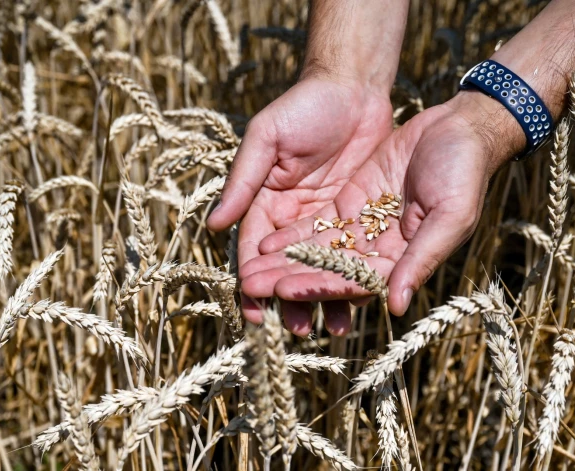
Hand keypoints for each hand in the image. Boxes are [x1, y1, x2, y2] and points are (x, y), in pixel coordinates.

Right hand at [207, 77, 392, 333]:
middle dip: (290, 298)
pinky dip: (353, 276)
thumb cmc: (303, 106)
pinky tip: (361, 300)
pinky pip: (352, 252)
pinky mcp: (354, 216)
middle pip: (289, 266)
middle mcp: (292, 217)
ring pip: (322, 266)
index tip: (254, 310)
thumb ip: (243, 181)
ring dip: (324, 296)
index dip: (254, 279)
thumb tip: (213, 226)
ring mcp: (325, 219)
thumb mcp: (266, 139)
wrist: (352, 88)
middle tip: (296, 330)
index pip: (255, 248)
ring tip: (333, 327)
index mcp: (265, 201)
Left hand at [239, 91, 523, 332]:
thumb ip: (421, 259)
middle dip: (290, 280)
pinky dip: (293, 235)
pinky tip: (264, 243)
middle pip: (329, 271)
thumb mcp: (450, 215)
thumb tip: (395, 307)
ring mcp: (364, 226)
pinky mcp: (352, 201)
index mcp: (404, 260)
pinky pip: (318, 224)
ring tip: (249, 274)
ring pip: (318, 250)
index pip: (355, 281)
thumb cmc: (464, 172)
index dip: (319, 286)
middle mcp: (380, 250)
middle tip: (252, 288)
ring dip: (284, 262)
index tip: (284, 291)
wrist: (459, 127)